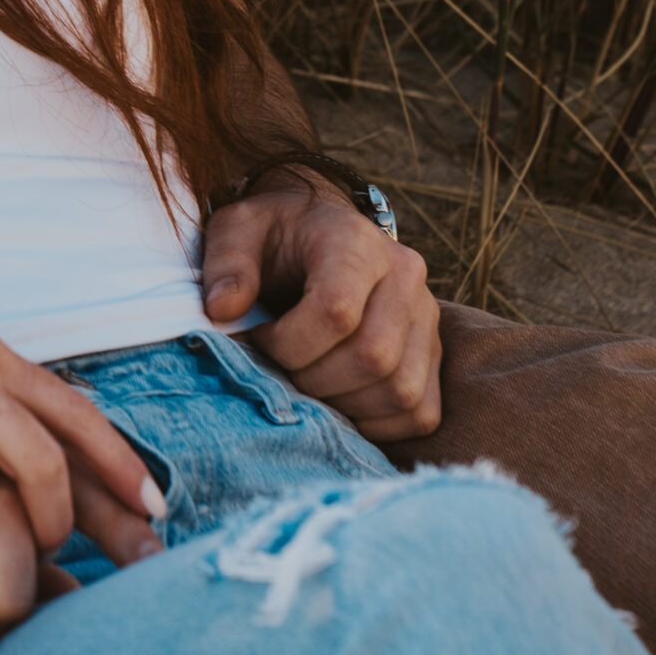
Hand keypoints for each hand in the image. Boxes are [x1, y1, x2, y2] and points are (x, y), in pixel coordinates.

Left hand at [202, 177, 442, 442]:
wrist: (315, 230)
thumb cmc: (273, 236)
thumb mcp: (237, 230)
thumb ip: (227, 265)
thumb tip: (222, 312)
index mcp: (355, 241)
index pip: (337, 311)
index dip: (289, 343)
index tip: (261, 337)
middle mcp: (405, 275)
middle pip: (373, 356)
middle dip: (313, 379)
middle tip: (282, 366)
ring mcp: (427, 316)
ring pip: (400, 391)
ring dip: (344, 405)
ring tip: (308, 379)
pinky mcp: (433, 353)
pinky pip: (421, 412)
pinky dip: (377, 424)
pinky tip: (339, 399)